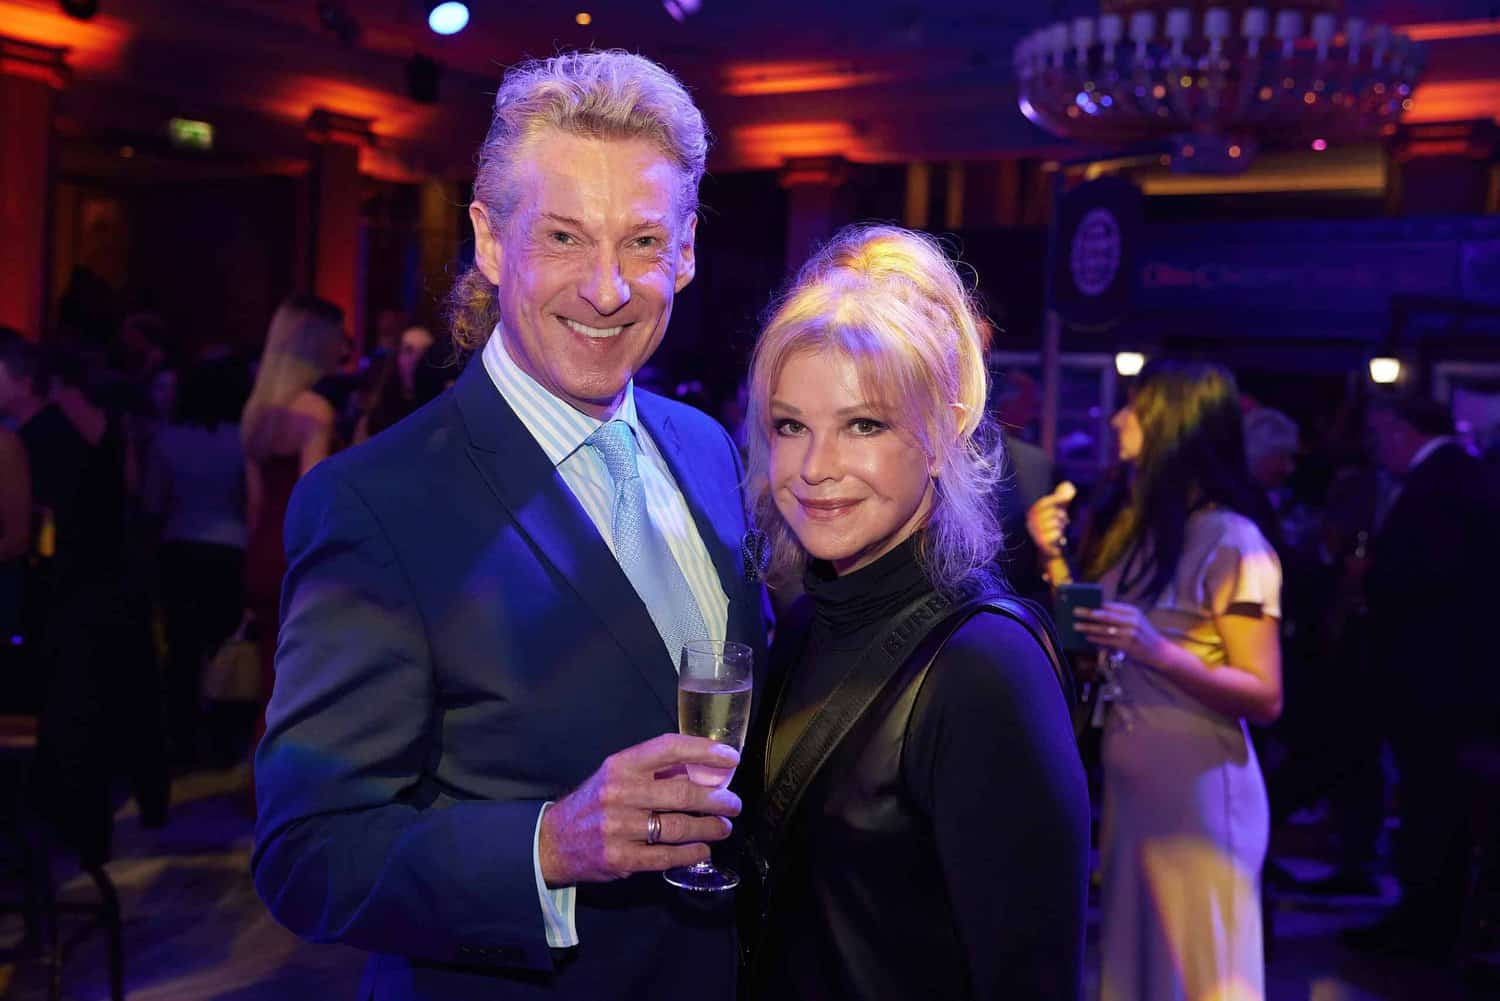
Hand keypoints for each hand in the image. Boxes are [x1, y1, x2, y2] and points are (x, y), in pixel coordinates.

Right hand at [537, 734, 740, 885]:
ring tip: (723, 827)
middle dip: (716, 799)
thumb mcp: (616, 776)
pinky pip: (666, 857)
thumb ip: (654, 772)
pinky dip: (691, 853)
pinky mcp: (621, 858)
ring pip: (678, 827)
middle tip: (734, 804)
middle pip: (681, 792)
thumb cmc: (594, 803)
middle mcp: (620, 793)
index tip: (731, 757)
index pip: (669, 748)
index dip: (704, 750)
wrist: (553, 841)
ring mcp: (619, 828)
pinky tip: (702, 850)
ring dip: (709, 828)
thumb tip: (703, 770)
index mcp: (621, 765)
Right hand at [1026, 481, 1076, 560]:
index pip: (1043, 503)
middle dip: (1061, 515)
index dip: (1055, 499)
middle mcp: (1030, 521)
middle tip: (1064, 519)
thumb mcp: (1056, 511)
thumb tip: (1068, 485)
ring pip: (1054, 523)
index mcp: (1032, 512)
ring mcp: (1035, 532)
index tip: (1067, 497)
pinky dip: (1059, 535)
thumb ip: (1061, 499)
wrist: (1049, 550)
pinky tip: (1058, 538)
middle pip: (1051, 512)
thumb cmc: (1053, 528)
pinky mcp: (1040, 542)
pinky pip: (1055, 533)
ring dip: (1061, 526)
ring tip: (1060, 530)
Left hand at [1074, 602, 1170, 668]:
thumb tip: (1097, 612)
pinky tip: (1087, 637)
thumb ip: (1120, 616)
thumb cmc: (1143, 635)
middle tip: (1075, 612)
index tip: (1082, 602)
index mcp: (1133, 611)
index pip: (1110, 605)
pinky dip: (1096, 639)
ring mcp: (1130, 633)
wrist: (1160, 652)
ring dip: (1088, 627)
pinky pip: (1107, 640)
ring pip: (1104, 629)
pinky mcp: (1127, 645)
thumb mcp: (1136, 621)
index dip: (1095, 604)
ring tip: (1077, 626)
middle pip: (1105, 615)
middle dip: (1088, 613)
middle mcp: (1132, 620)